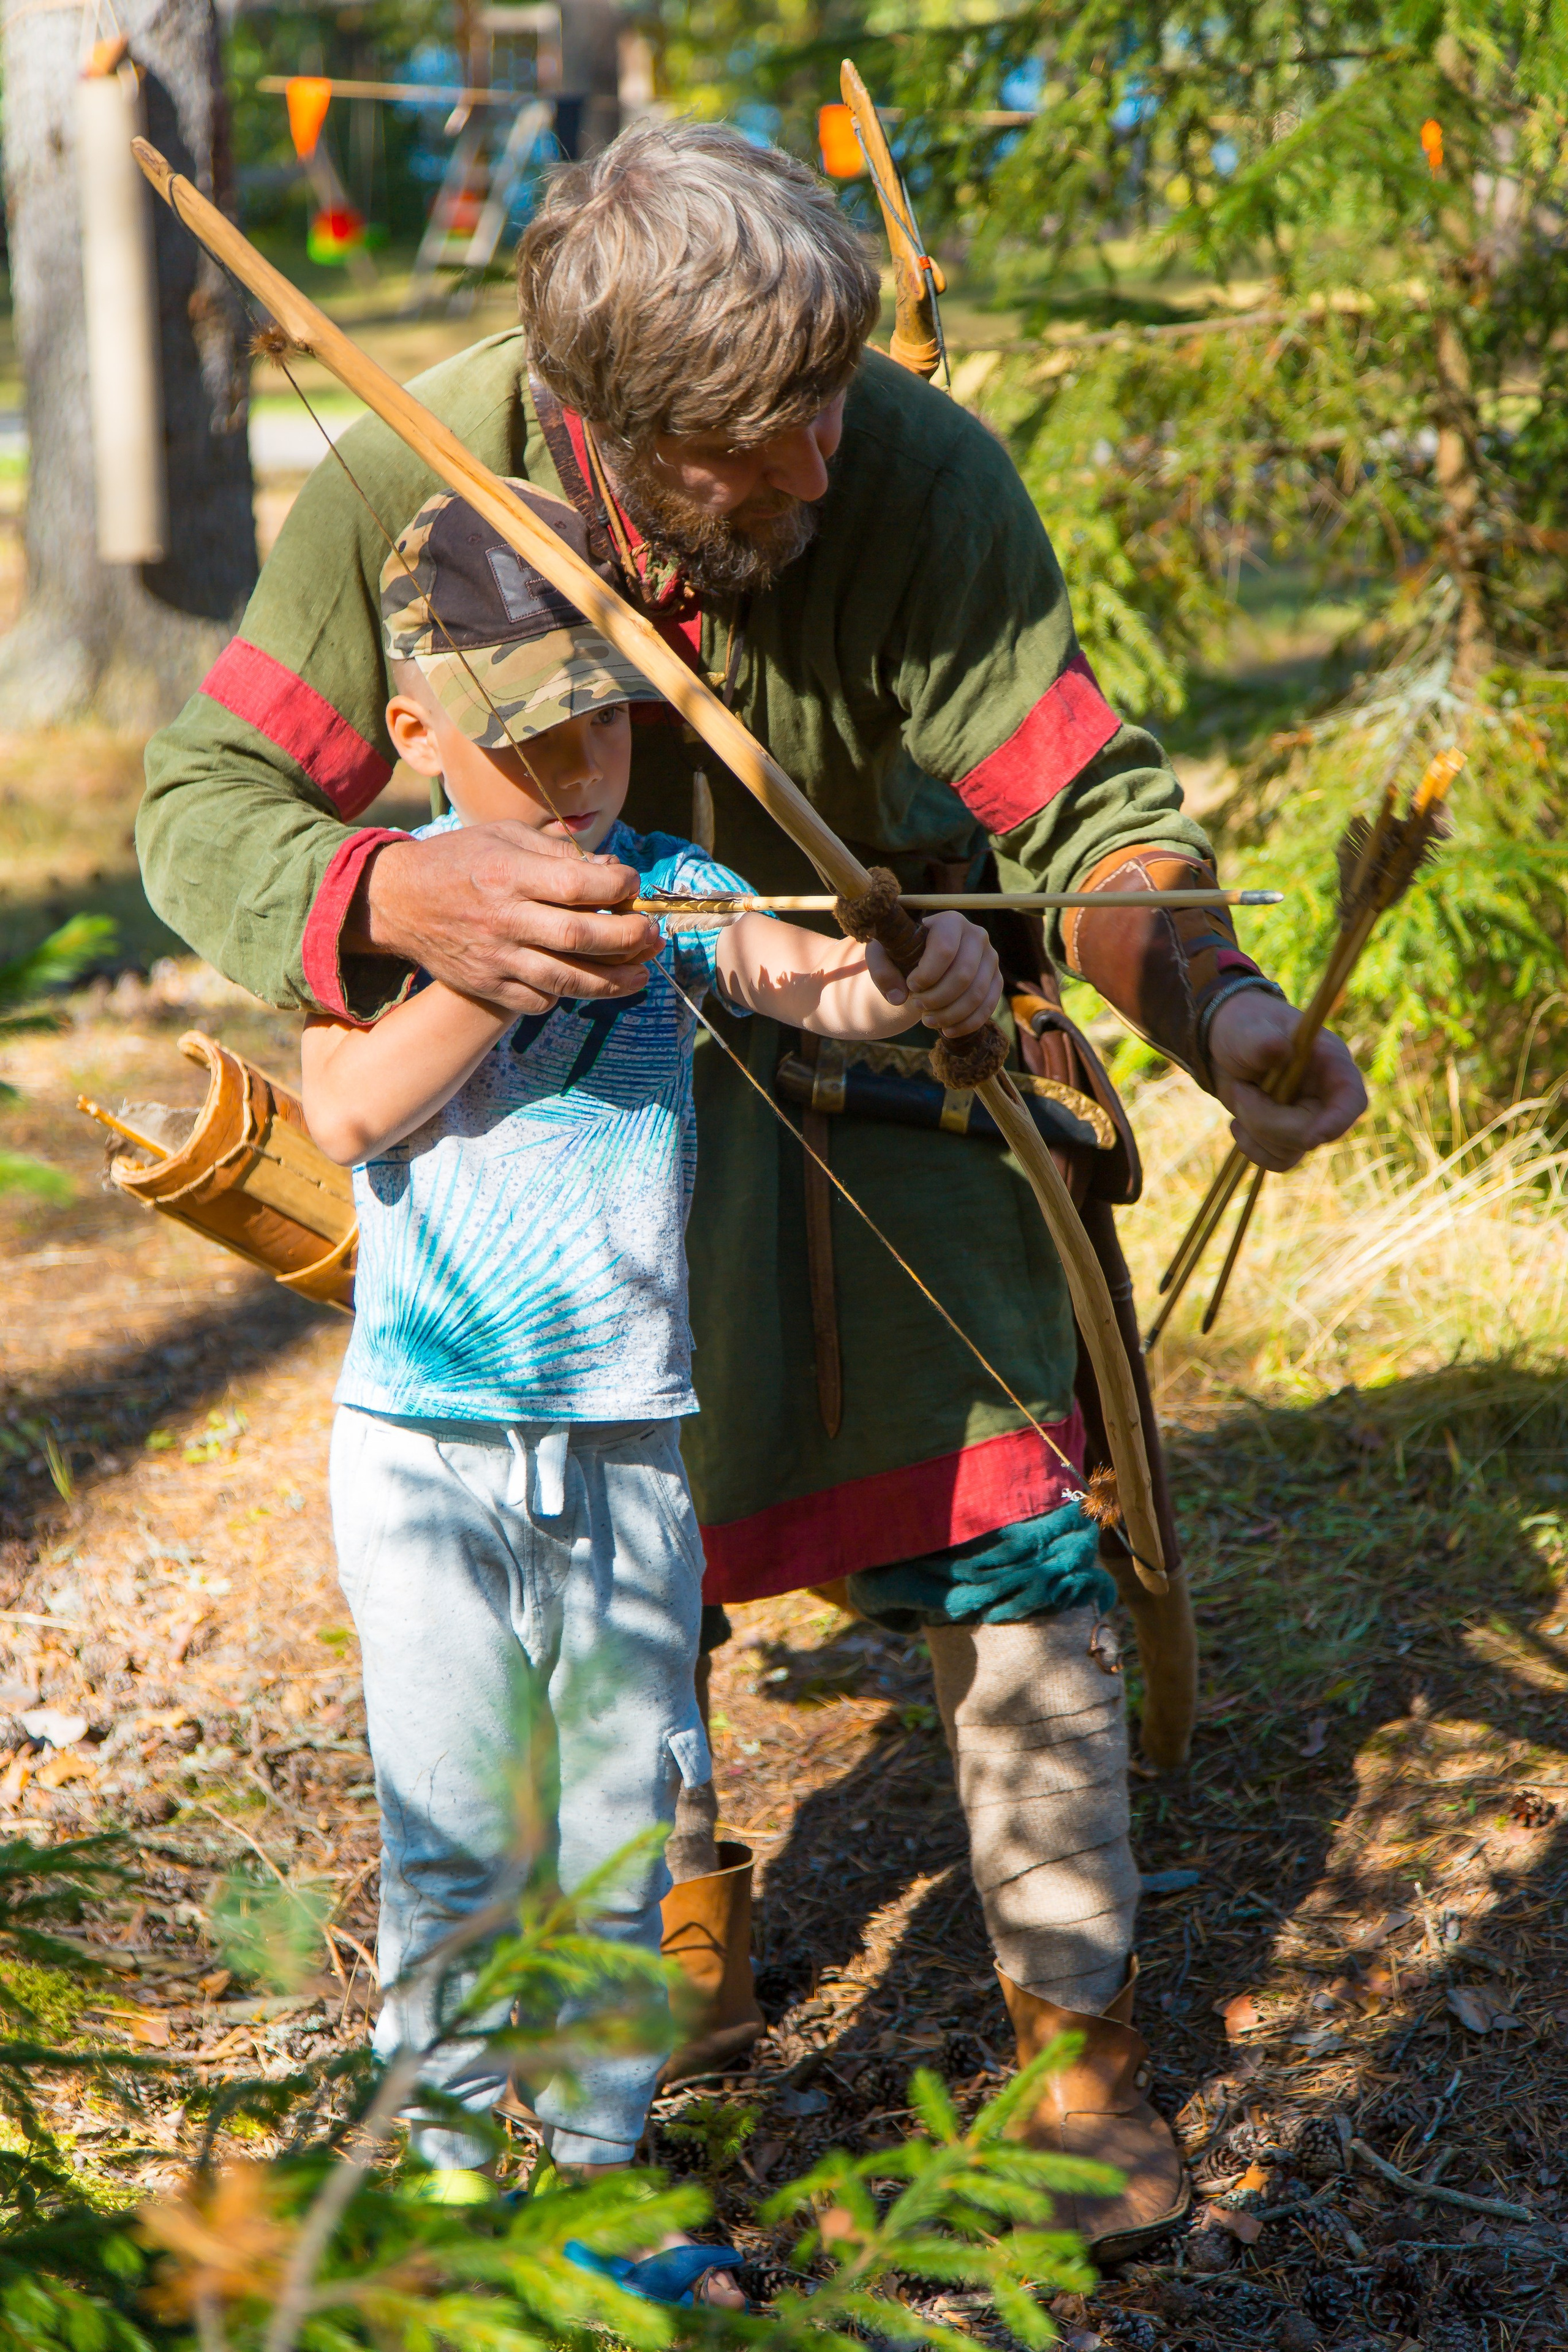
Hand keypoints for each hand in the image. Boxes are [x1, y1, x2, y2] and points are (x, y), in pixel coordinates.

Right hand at [345, 824, 661, 1014]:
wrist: (398, 901)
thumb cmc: (460, 860)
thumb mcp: (505, 835)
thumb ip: (559, 852)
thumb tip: (613, 871)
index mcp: (509, 873)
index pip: (577, 886)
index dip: (618, 888)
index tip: (632, 886)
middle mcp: (503, 918)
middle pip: (580, 938)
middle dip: (628, 939)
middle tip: (653, 936)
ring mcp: (494, 957)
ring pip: (566, 980)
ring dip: (613, 981)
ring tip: (640, 974)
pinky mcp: (486, 985)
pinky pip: (538, 1001)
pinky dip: (566, 995)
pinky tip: (582, 981)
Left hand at [866, 913, 1000, 1037]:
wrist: (926, 958)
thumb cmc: (903, 952)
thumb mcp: (884, 954)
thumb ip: (883, 971)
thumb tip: (897, 998)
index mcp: (950, 921)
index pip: (944, 950)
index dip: (927, 975)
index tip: (911, 985)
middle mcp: (977, 935)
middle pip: (963, 975)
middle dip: (937, 998)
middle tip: (916, 1006)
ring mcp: (991, 958)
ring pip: (976, 994)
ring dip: (950, 1014)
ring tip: (927, 1021)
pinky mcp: (996, 980)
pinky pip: (988, 1006)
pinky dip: (967, 1024)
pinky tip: (947, 1031)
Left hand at [1208, 990, 1366, 1171]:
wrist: (1223, 1044)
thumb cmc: (1243, 1028)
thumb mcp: (1247, 1029)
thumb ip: (1261, 1041)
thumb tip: (1278, 1049)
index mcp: (1330, 1062)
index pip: (1351, 1099)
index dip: (1338, 1120)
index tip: (1313, 1135)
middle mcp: (1325, 1095)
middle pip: (1314, 1132)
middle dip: (1269, 1120)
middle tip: (1240, 1090)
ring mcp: (1307, 1118)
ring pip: (1292, 1150)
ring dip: (1255, 1129)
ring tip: (1240, 1092)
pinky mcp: (1287, 1135)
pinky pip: (1279, 1161)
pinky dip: (1253, 1149)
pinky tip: (1236, 1124)